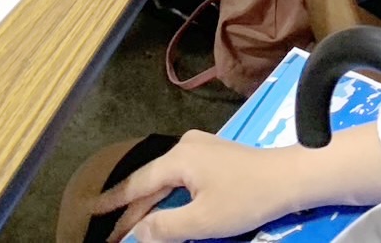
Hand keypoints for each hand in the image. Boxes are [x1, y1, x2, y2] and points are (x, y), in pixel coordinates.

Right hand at [93, 132, 309, 242]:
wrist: (288, 178)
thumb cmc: (245, 199)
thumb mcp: (201, 221)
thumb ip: (164, 227)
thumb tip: (134, 234)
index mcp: (178, 158)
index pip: (137, 184)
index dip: (114, 203)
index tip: (92, 212)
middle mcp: (185, 146)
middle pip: (151, 183)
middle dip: (132, 210)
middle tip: (113, 234)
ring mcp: (201, 149)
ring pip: (166, 181)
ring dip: (151, 205)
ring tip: (132, 226)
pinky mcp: (213, 157)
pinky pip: (181, 178)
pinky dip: (169, 197)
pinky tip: (164, 212)